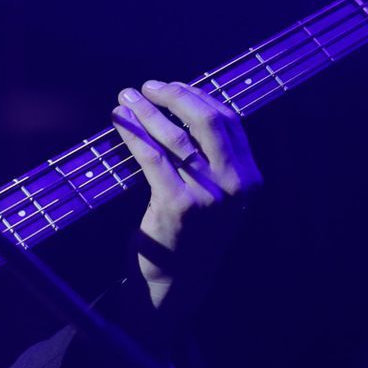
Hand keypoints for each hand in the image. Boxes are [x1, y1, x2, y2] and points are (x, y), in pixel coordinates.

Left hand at [111, 80, 262, 321]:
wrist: (176, 281)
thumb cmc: (189, 234)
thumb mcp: (215, 196)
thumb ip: (211, 160)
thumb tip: (182, 108)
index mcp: (249, 178)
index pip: (229, 122)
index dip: (198, 97)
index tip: (173, 86)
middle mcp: (235, 186)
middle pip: (207, 121)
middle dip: (175, 95)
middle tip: (147, 86)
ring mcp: (209, 196)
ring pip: (176, 136)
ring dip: (147, 111)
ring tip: (126, 98)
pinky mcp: (177, 204)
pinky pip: (151, 157)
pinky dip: (132, 133)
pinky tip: (118, 121)